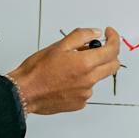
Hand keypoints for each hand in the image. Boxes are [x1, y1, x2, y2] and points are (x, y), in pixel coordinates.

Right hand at [5, 27, 123, 114]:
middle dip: (109, 54)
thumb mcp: (58, 46)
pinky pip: (86, 90)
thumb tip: (95, 33)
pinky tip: (65, 80)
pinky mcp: (79, 103)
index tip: (109, 34)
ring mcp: (85, 94)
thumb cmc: (37, 71)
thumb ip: (81, 36)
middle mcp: (89, 80)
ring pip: (97, 78)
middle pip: (113, 66)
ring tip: (69, 66)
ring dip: (90, 69)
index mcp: (85, 63)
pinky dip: (81, 82)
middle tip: (97, 48)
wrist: (24, 92)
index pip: (112, 50)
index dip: (114, 39)